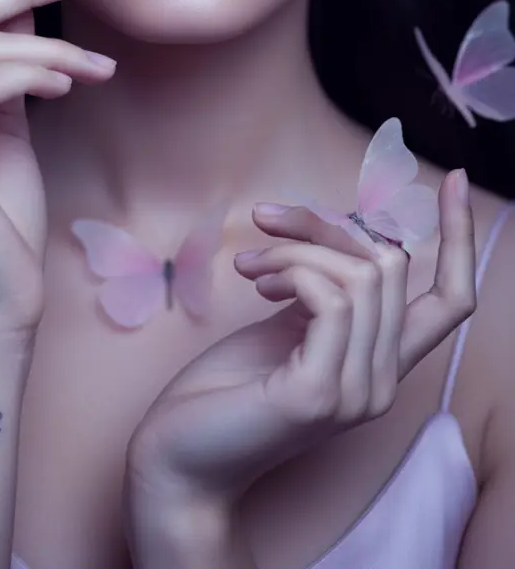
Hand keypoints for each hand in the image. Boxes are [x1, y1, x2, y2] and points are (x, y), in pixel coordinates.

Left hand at [126, 170, 474, 508]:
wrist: (176, 458)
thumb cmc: (227, 388)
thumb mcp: (290, 323)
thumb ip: (327, 288)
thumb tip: (341, 229)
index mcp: (381, 363)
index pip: (453, 300)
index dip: (459, 237)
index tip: (453, 178)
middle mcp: (383, 382)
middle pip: (393, 263)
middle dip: (327, 223)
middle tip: (268, 223)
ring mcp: (356, 392)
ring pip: (361, 273)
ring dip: (298, 247)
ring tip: (253, 265)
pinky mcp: (318, 393)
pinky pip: (330, 297)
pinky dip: (292, 268)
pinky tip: (257, 283)